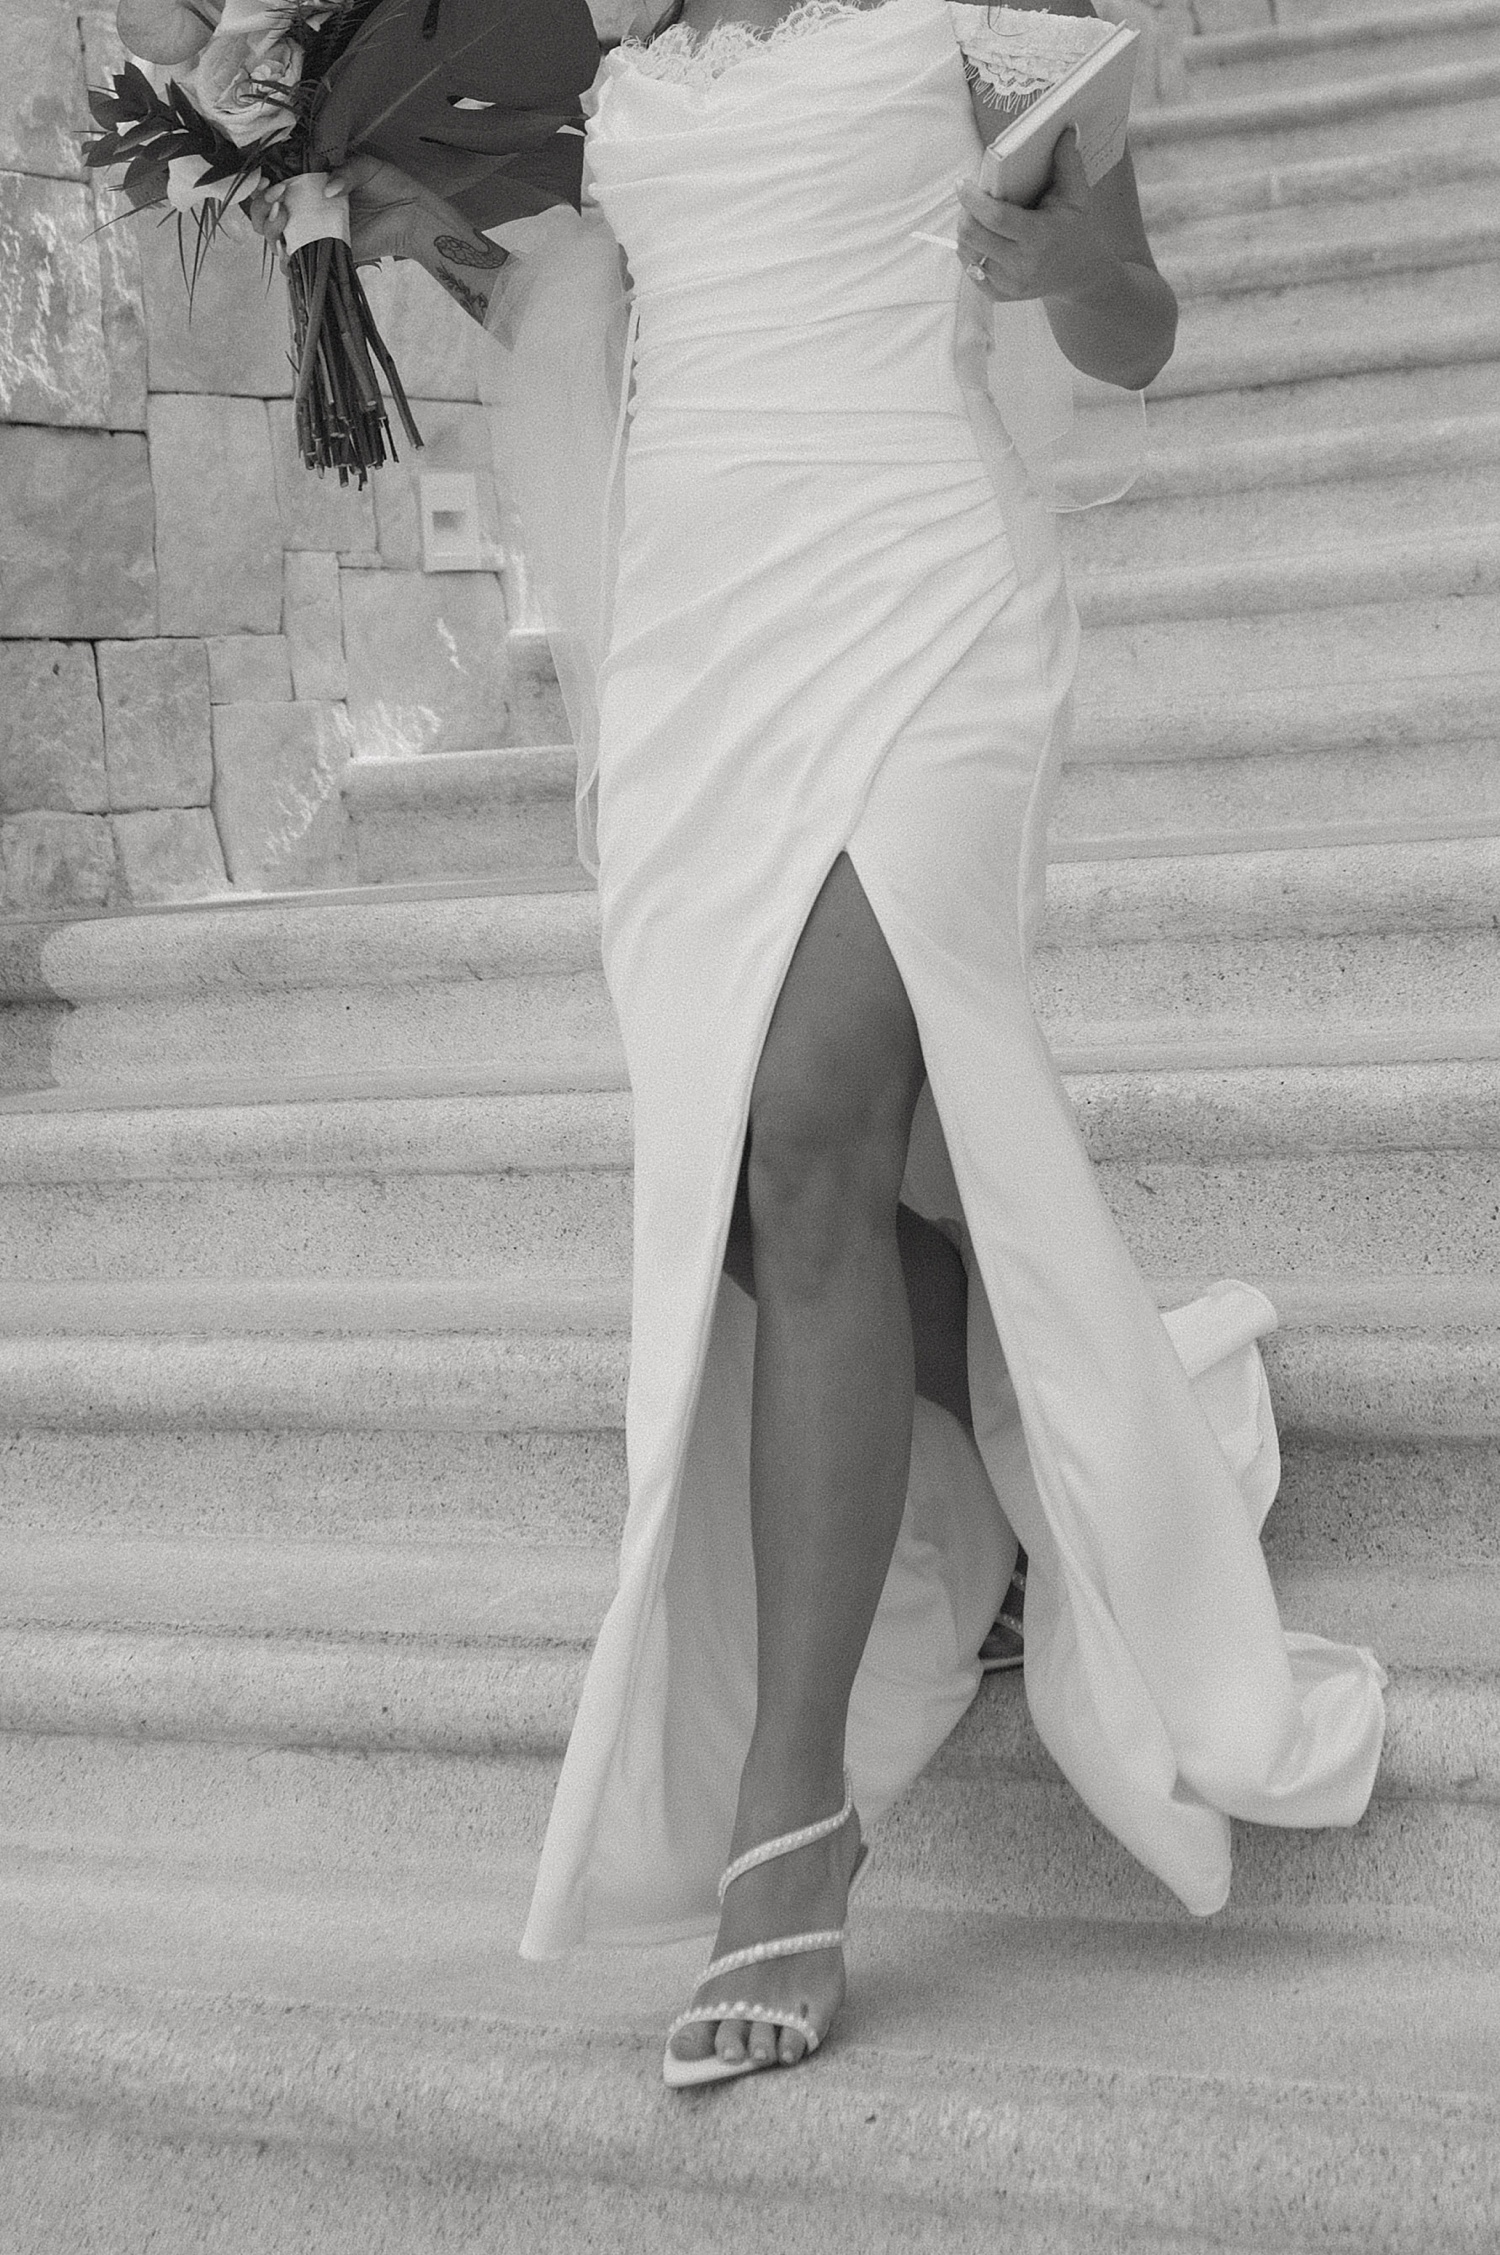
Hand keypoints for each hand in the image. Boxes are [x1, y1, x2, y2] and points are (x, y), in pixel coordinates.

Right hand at [244, 154, 432, 267]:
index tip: (267, 179)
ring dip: (270, 229)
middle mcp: (307, 210)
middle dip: (261, 207)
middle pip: (267, 215)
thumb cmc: (388, 186)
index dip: (262, 185)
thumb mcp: (364, 167)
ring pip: (276, 239)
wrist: (412, 214)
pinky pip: (299, 265)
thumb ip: (344, 171)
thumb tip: (326, 191)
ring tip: (284, 215)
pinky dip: (287, 262)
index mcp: (309, 186)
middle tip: (278, 197)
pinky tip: (287, 251)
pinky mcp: (327, 254)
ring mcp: (315, 234)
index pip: (274, 187)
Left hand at [954, 127, 1113, 306]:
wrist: (1080, 276)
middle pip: (973, 237)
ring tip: (975, 218)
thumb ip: (1068, 163)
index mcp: (1039, 237)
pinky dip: (970, 252)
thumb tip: (1064, 129)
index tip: (962, 184)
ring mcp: (1009, 284)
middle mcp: (1022, 265)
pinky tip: (981, 240)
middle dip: (964, 214)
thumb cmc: (1076, 231)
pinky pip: (971, 271)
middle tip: (968, 199)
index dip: (973, 199)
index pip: (995, 217)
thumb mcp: (1077, 197)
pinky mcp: (1000, 296)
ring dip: (965, 232)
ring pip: (968, 254)